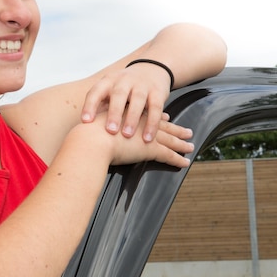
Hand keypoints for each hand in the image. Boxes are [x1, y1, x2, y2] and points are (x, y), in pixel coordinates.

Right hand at [73, 110, 192, 168]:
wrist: (90, 139)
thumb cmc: (86, 134)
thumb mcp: (92, 124)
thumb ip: (95, 123)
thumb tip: (86, 125)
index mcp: (127, 113)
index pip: (145, 114)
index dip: (155, 116)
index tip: (165, 116)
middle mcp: (139, 122)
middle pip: (161, 124)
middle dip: (174, 128)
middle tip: (186, 131)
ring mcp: (146, 135)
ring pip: (169, 139)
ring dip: (181, 143)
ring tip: (190, 146)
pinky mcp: (150, 149)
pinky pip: (168, 154)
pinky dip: (177, 159)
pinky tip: (185, 162)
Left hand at [81, 63, 171, 141]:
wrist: (151, 69)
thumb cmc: (124, 86)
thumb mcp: (110, 91)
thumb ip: (100, 107)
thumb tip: (85, 128)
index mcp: (108, 81)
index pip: (96, 92)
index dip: (90, 106)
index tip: (85, 121)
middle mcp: (124, 80)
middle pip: (118, 95)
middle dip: (114, 113)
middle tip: (110, 130)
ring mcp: (142, 85)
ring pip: (137, 100)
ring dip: (132, 118)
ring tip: (128, 135)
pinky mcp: (157, 92)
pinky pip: (156, 108)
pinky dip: (152, 123)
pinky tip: (147, 137)